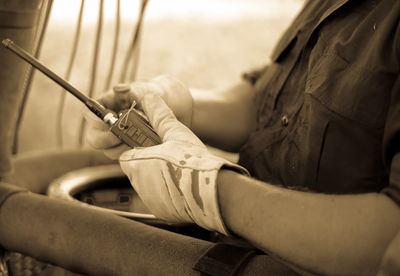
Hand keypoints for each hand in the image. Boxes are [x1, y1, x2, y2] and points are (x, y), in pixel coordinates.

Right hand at [85, 75, 192, 158]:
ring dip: (121, 148)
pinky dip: (133, 155)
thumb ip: (129, 90)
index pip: (89, 113)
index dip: (95, 119)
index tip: (110, 120)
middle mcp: (106, 125)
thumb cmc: (151, 94)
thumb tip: (120, 88)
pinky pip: (125, 158)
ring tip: (136, 141)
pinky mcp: (128, 150)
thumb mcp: (141, 88)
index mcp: (105, 107)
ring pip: (109, 151)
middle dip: (105, 140)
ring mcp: (116, 140)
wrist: (168, 106)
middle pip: (94, 138)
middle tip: (119, 136)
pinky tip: (145, 148)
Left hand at [119, 93, 247, 234]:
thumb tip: (149, 97)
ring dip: (161, 179)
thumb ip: (160, 115)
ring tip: (180, 172)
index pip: (128, 154)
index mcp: (136, 164)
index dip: (141, 148)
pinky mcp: (163, 212)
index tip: (155, 146)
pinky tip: (185, 187)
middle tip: (171, 158)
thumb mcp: (175, 133)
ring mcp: (150, 200)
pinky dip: (170, 194)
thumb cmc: (192, 161)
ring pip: (151, 185)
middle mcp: (139, 185)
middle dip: (152, 163)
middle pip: (139, 170)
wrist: (213, 192)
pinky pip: (162, 199)